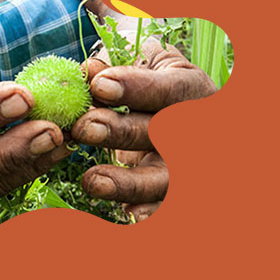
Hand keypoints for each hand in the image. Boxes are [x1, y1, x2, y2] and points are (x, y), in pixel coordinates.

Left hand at [72, 38, 215, 220]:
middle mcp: (195, 129)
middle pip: (162, 134)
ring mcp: (188, 165)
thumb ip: (115, 66)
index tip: (98, 85)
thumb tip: (88, 71)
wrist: (169, 110)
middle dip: (120, 131)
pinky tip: (127, 214)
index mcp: (191, 89)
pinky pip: (164, 205)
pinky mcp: (174, 192)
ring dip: (127, 182)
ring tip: (91, 179)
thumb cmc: (149, 81)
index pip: (167, 89)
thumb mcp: (140, 64)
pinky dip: (148, 212)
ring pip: (164, 178)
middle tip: (84, 127)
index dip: (135, 87)